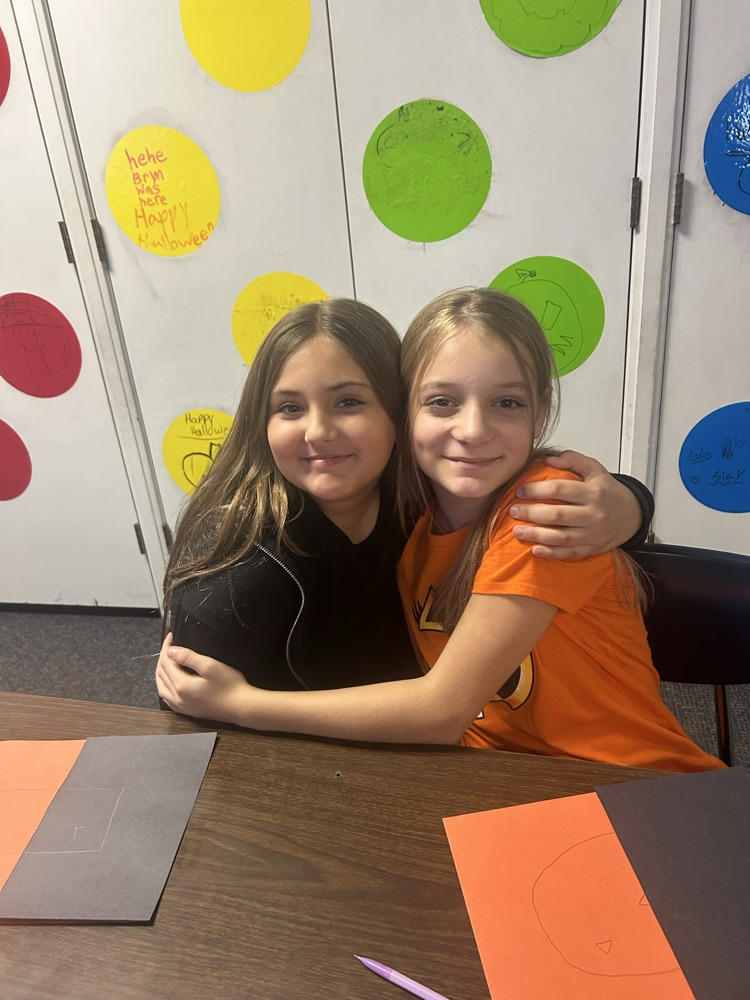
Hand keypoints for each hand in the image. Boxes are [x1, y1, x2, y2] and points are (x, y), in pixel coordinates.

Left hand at [155, 632, 251, 724]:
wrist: (241, 706)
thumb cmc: (230, 685)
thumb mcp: (210, 665)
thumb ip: (188, 657)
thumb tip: (171, 651)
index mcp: (181, 685)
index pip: (166, 663)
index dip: (166, 648)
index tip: (171, 637)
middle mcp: (178, 698)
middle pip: (161, 675)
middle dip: (163, 658)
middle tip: (169, 646)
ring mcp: (182, 707)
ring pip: (162, 688)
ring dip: (161, 673)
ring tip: (167, 661)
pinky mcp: (189, 711)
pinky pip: (168, 699)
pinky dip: (165, 687)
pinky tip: (170, 683)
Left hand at [509, 451, 641, 559]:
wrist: (632, 514)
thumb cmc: (608, 490)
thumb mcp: (595, 469)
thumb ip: (573, 459)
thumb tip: (548, 459)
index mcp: (593, 492)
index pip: (560, 489)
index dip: (537, 490)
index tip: (520, 490)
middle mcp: (594, 514)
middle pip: (557, 515)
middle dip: (531, 513)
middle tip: (513, 511)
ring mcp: (593, 534)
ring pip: (561, 537)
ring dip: (536, 535)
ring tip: (517, 531)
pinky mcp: (593, 548)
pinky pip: (570, 553)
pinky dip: (552, 553)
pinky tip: (535, 550)